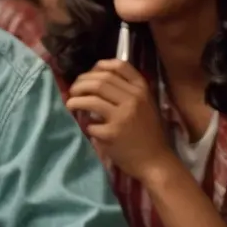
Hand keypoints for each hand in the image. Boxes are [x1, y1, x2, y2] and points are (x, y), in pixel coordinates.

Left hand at [66, 60, 172, 181]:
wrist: (156, 161)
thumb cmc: (148, 132)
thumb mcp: (145, 105)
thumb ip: (127, 90)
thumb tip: (96, 78)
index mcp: (142, 89)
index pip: (120, 65)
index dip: (99, 66)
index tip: (88, 74)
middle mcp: (134, 98)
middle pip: (100, 80)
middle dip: (81, 83)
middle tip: (73, 90)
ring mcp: (123, 115)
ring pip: (92, 98)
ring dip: (75, 100)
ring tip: (70, 104)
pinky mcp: (113, 133)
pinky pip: (91, 123)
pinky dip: (86, 124)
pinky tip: (87, 127)